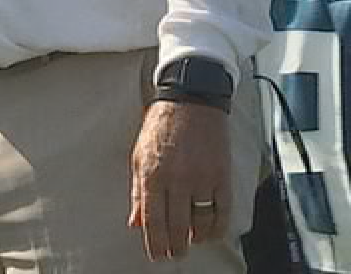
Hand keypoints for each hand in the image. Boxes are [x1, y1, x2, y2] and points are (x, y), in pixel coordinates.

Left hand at [129, 99, 230, 260]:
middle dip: (174, 246)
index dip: (154, 242)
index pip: (152, 219)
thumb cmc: (161, 127)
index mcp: (152, 174)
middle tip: (172, 255)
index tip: (156, 255)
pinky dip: (217, 228)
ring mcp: (202, 179)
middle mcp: (177, 179)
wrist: (190, 102)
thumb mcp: (138, 156)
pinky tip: (210, 233)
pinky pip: (222, 211)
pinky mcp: (222, 176)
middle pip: (176, 225)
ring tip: (190, 243)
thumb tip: (135, 221)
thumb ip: (138, 192)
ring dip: (195, 239)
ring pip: (200, 222)